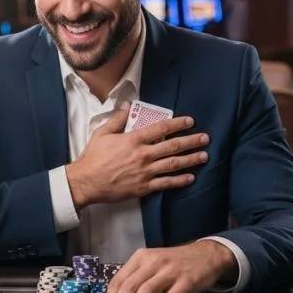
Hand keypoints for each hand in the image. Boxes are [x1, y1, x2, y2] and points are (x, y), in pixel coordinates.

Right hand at [66, 106, 209, 208]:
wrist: (86, 182)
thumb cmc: (93, 157)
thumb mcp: (102, 133)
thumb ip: (117, 119)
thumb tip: (128, 105)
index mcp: (134, 139)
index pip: (161, 128)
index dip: (178, 124)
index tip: (189, 121)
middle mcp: (143, 154)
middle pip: (173, 146)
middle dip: (191, 141)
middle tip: (205, 138)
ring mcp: (145, 172)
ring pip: (173, 164)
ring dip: (191, 160)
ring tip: (204, 156)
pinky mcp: (144, 187)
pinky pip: (166, 183)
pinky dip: (179, 181)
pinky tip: (190, 177)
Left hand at [100, 242, 236, 292]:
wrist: (206, 255)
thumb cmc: (174, 264)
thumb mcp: (152, 264)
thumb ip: (136, 279)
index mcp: (141, 257)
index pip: (119, 279)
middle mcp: (153, 261)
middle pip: (130, 285)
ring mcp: (170, 271)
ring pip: (146, 291)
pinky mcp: (186, 281)